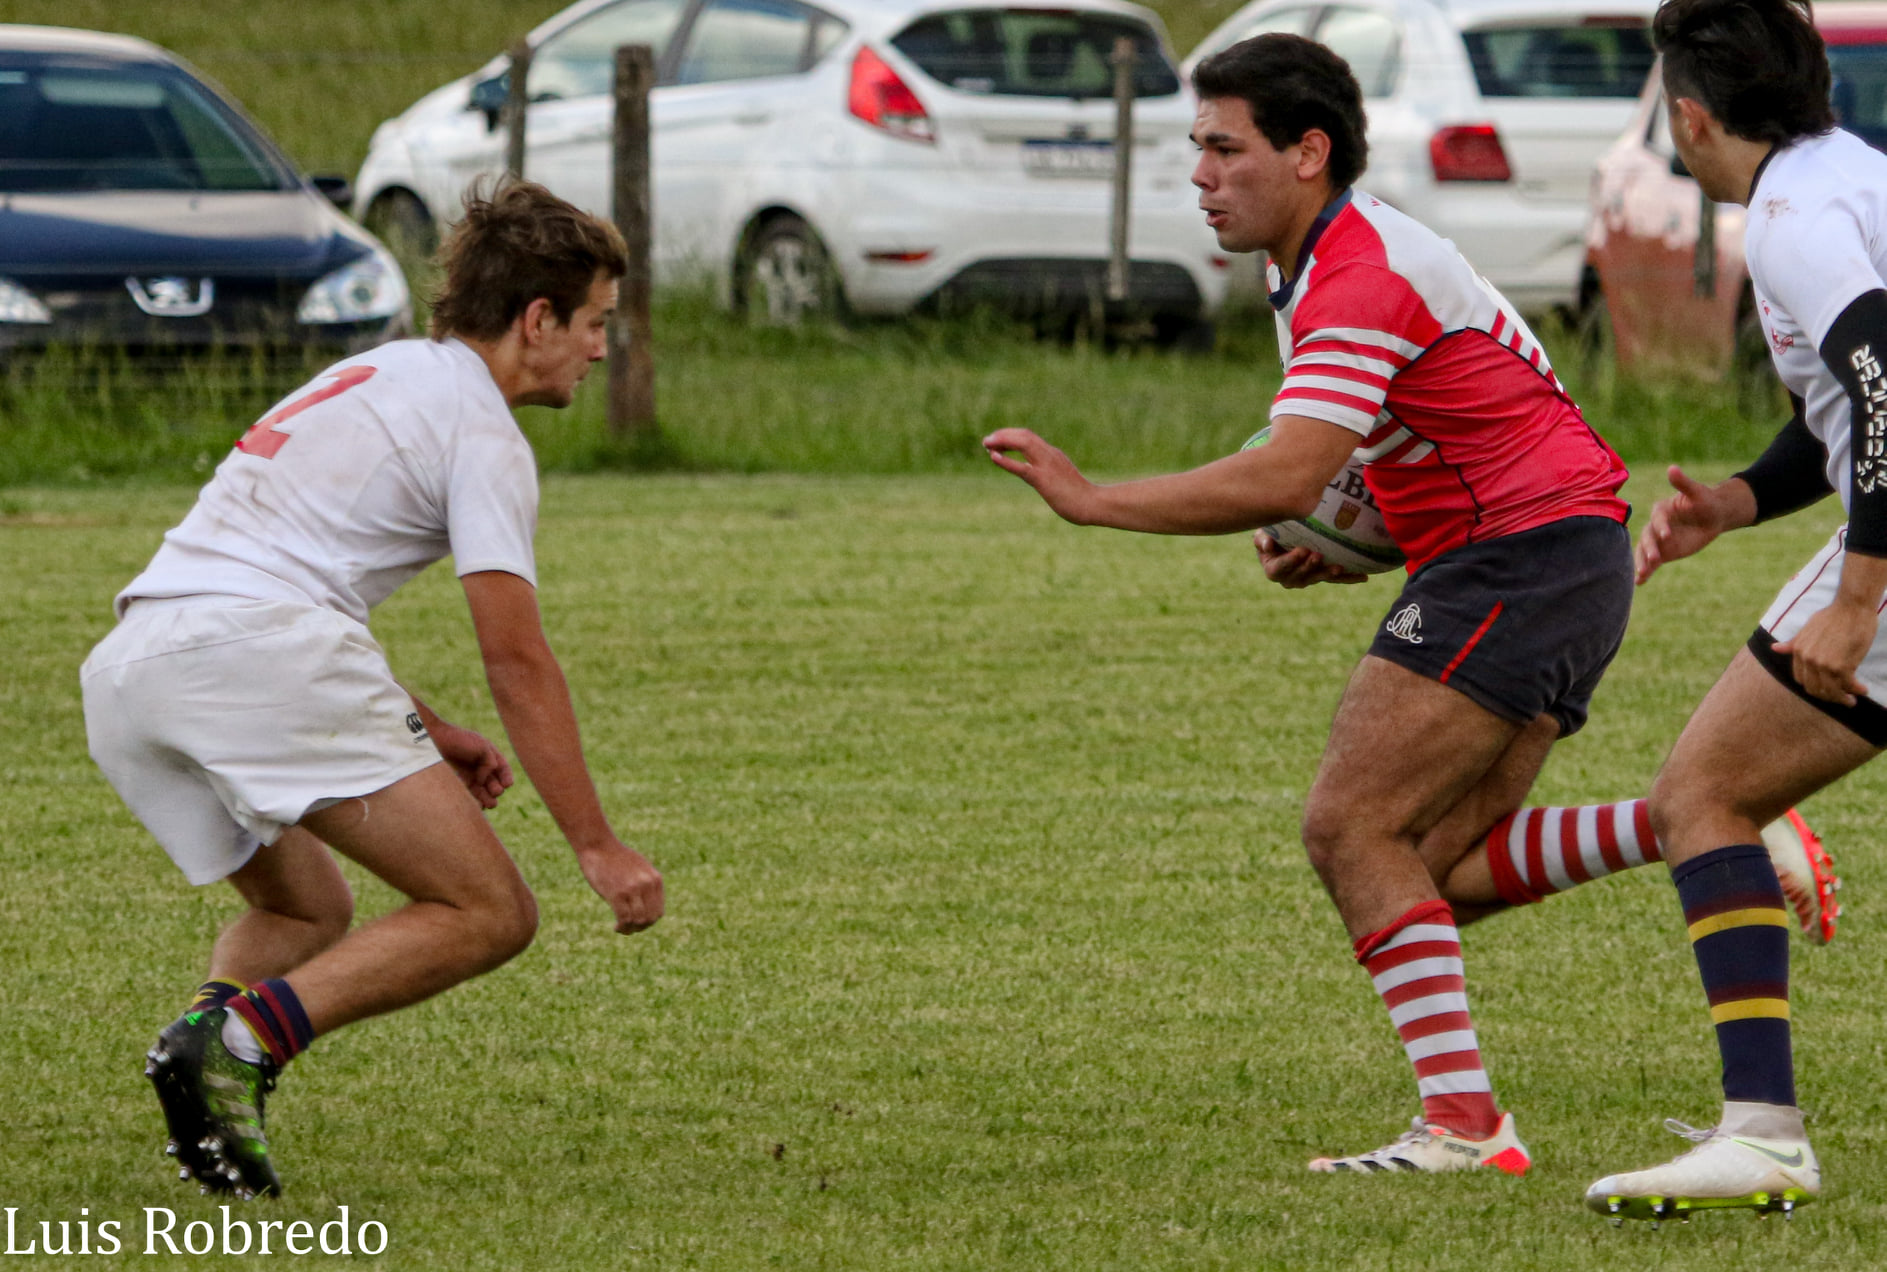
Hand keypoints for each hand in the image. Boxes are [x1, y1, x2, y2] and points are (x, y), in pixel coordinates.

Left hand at [431, 722, 513, 809]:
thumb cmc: (459, 740)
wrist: (434, 741)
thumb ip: (491, 763)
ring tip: (491, 804)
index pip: (502, 768)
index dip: (507, 777)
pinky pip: (470, 793)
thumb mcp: (482, 747)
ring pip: (482, 790)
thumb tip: (484, 780)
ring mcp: (470, 773)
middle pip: (493, 781)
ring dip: (488, 798)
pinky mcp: (459, 781)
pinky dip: (475, 800)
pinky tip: (478, 805)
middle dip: (497, 789)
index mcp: (489, 754)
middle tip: (495, 792)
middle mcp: (480, 765)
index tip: (507, 785)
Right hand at [578, 840, 664, 933]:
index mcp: (655, 879)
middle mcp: (647, 885)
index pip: (658, 911)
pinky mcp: (617, 894)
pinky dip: (621, 927)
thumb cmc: (616, 857)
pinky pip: (624, 918)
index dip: (649, 922)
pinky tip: (616, 927)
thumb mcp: (640, 868)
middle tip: (629, 929)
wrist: (599, 845)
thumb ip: (646, 884)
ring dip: (629, 929)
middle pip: (650, 919)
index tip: (638, 924)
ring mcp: (632, 890)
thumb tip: (648, 907)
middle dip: (640, 928)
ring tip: (621, 929)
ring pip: (637, 921)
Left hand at [983, 428, 1097, 523]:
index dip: (1011, 435)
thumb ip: (1048, 473)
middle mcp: (1049, 455)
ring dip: (1002, 441)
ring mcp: (1047, 466)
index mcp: (1053, 455)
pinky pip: (1022, 467)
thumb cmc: (1078, 496)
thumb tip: (1037, 477)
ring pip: (1023, 444)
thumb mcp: (1061, 478)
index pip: (1029, 437)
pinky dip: (1006, 460)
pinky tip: (993, 456)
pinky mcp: (1044, 480)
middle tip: (986, 441)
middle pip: (1024, 435)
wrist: (1093, 504)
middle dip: (1003, 434)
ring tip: (987, 444)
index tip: (997, 441)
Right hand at [1254, 530, 1366, 587]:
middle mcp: (1290, 579)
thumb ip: (1262, 540)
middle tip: (1318, 555)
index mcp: (1274, 570)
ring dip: (1328, 573)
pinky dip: (1349, 578)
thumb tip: (1268, 544)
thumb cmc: (1270, 535)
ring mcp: (1307, 579)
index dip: (1291, 561)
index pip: (1281, 567)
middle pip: (1300, 576)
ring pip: (1318, 578)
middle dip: (1310, 567)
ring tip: (1339, 567)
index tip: (1302, 550)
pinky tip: (1363, 577)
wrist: (1282, 541)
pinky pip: (1335, 579)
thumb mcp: (1262, 535)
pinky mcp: (1322, 576)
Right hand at [1635, 465, 1747, 583]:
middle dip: (1650, 548)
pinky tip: (1639, 582)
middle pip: (1647, 537)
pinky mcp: (1663, 553)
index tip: (1667, 535)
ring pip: (1645, 551)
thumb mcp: (1697, 492)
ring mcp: (1657, 540)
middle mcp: (1655, 525)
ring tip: (1642, 574)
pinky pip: (1651, 563)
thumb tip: (1671, 468)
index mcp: (1661, 509)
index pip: (1658, 518)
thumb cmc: (1706, 501)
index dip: (1661, 526)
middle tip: (1655, 559)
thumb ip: (1683, 483)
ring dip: (1643, 562)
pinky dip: (1645, 572)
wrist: (1713, 517)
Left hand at [1774, 600, 1875, 704]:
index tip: (1825, 689)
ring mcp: (1823, 664)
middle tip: (1841, 699)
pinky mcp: (1841, 665)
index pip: (1801, 679)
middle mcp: (1808, 659)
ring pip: (1831, 691)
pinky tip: (1862, 690)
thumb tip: (1774, 648)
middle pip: (1814, 689)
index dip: (1814, 687)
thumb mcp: (1808, 629)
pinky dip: (1856, 690)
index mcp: (1798, 651)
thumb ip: (1793, 643)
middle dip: (1828, 697)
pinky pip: (1848, 685)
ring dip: (1843, 698)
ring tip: (1852, 700)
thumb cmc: (1833, 616)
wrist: (1851, 607)